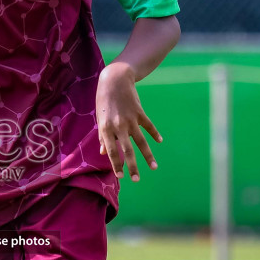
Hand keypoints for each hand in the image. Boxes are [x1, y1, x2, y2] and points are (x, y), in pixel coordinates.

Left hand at [96, 61, 160, 181]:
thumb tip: (104, 153)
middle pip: (127, 150)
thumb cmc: (104, 101)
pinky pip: (149, 126)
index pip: (112, 151)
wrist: (114, 80)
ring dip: (148, 156)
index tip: (121, 176)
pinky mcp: (140, 113)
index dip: (116, 165)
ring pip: (141, 142)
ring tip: (154, 167)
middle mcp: (119, 126)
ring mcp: (131, 120)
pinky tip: (159, 141)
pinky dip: (155, 134)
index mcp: (106, 129)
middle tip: (136, 180)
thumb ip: (102, 136)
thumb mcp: (100, 118)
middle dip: (132, 166)